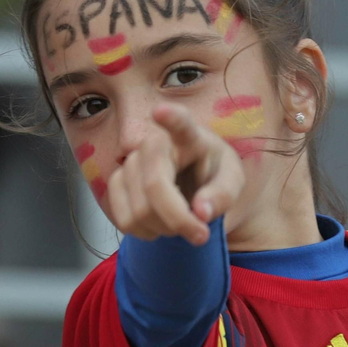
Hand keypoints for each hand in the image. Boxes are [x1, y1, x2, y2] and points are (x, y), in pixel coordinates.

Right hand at [105, 103, 243, 244]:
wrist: (193, 182)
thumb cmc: (213, 174)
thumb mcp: (232, 182)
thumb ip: (223, 195)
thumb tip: (201, 213)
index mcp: (189, 136)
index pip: (179, 123)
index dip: (169, 118)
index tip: (160, 111)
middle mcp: (154, 143)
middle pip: (155, 186)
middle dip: (178, 220)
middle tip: (201, 235)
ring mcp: (131, 161)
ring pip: (139, 210)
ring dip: (164, 229)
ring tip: (180, 223)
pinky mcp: (116, 182)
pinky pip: (123, 220)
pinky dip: (145, 233)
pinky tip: (158, 225)